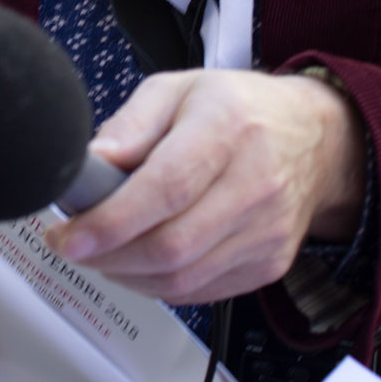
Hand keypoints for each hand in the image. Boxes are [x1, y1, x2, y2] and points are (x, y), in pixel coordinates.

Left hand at [45, 69, 364, 305]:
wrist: (313, 138)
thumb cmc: (238, 109)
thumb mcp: (176, 89)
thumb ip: (129, 125)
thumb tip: (90, 166)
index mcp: (228, 127)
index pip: (165, 188)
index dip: (110, 221)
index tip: (68, 234)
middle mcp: (256, 183)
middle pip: (171, 245)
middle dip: (107, 254)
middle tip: (73, 244)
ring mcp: (267, 231)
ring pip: (182, 278)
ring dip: (126, 273)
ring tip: (102, 250)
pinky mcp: (269, 264)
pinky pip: (200, 292)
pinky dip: (157, 284)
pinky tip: (139, 261)